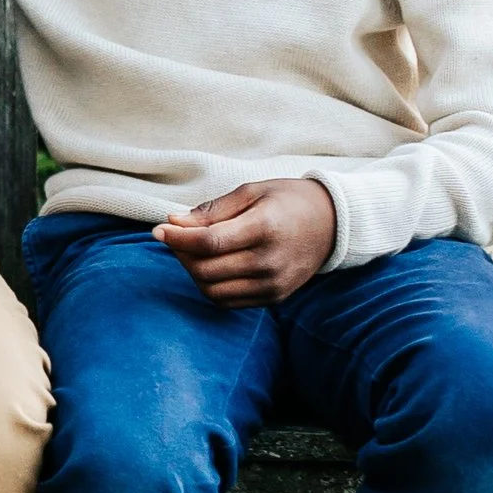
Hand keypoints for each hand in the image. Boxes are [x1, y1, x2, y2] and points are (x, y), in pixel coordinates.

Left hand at [156, 177, 337, 306]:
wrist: (333, 224)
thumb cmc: (288, 201)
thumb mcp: (251, 192)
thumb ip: (211, 211)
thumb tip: (173, 222)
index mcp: (264, 228)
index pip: (208, 242)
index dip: (177, 239)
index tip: (159, 230)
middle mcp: (269, 262)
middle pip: (206, 269)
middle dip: (181, 254)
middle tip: (175, 236)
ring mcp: (273, 284)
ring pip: (212, 290)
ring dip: (192, 272)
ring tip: (192, 251)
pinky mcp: (274, 298)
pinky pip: (227, 301)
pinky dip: (210, 286)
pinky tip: (210, 265)